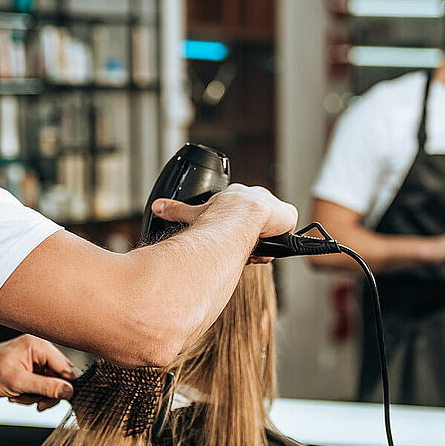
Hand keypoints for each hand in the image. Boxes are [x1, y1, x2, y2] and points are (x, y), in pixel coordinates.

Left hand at [0, 335, 77, 410]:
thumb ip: (46, 387)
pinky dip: (30, 394)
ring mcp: (35, 359)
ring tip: (19, 396)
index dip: (65, 386)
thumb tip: (68, 391)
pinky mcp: (30, 368)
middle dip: (46, 393)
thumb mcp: (18, 382)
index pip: (65, 368)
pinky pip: (40, 385)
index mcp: (39, 346)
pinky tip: (17, 394)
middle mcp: (39, 350)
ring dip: (36, 395)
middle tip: (37, 404)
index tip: (60, 400)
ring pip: (50, 384)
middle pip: (59, 377)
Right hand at [150, 184, 298, 237]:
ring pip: (270, 233)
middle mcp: (256, 199)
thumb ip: (176, 210)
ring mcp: (273, 208)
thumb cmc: (218, 216)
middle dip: (251, 238)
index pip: (240, 216)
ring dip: (261, 243)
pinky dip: (277, 243)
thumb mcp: (194, 212)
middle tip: (243, 246)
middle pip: (257, 225)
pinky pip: (285, 234)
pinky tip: (267, 246)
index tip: (232, 240)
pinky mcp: (288, 216)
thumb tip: (156, 207)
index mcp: (237, 197)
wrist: (242, 215)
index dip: (237, 231)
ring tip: (252, 248)